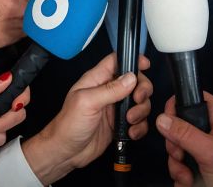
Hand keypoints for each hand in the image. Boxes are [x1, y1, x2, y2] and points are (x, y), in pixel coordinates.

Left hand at [22, 53, 152, 184]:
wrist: (66, 152)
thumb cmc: (68, 125)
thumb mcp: (87, 102)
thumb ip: (110, 89)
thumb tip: (131, 77)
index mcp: (97, 79)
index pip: (117, 60)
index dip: (133, 59)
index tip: (146, 65)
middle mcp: (108, 91)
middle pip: (135, 80)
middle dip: (142, 90)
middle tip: (137, 100)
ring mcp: (115, 107)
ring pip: (140, 101)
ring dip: (141, 111)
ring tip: (130, 120)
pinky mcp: (120, 123)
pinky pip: (138, 121)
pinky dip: (140, 126)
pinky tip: (131, 132)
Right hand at [156, 92, 212, 186]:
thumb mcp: (211, 151)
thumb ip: (185, 134)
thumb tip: (162, 119)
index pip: (191, 99)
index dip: (176, 109)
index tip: (169, 125)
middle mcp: (210, 129)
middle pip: (178, 127)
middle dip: (176, 147)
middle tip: (182, 156)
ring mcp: (203, 147)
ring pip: (177, 148)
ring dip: (177, 165)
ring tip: (189, 176)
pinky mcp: (199, 163)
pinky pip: (180, 164)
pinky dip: (181, 175)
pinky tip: (189, 182)